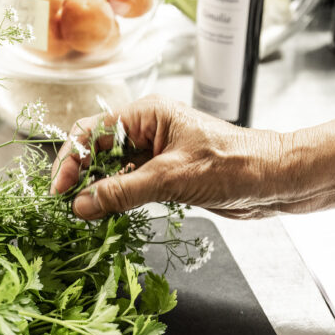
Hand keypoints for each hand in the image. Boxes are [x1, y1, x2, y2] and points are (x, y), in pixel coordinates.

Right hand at [50, 95, 291, 219]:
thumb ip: (123, 192)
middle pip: (97, 152)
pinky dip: (115, 202)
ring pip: (111, 173)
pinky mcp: (163, 177)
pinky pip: (128, 188)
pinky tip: (106, 218)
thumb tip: (82, 206)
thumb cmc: (233, 166)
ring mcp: (154, 155)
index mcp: (146, 116)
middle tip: (68, 208)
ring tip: (84, 217)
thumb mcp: (172, 179)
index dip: (71, 160)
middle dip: (81, 179)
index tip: (60, 191)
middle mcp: (146, 131)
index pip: (91, 132)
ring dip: (97, 193)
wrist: (274, 181)